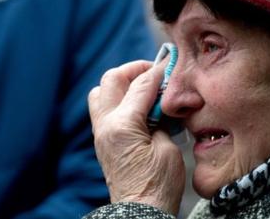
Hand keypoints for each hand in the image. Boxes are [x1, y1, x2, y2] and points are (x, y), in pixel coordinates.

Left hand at [88, 60, 184, 214]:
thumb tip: (160, 101)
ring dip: (121, 84)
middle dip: (134, 70)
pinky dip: (118, 100)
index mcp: (122, 125)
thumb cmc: (159, 185)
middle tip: (154, 74)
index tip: (169, 65)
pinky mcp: (103, 141)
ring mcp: (101, 133)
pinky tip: (136, 107)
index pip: (140, 85)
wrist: (141, 210)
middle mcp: (105, 126)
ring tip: (142, 89)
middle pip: (112, 79)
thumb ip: (161, 119)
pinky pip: (103, 109)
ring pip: (100, 92)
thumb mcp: (167, 148)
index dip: (157, 72)